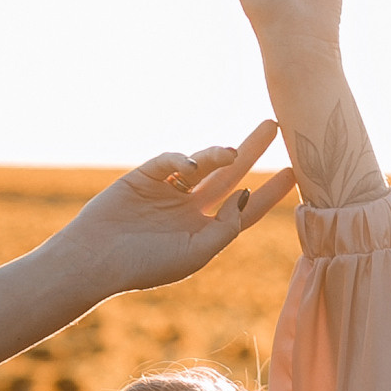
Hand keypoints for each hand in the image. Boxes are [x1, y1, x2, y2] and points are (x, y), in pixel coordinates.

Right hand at [54, 123, 295, 302]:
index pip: (244, 208)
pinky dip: (183, 159)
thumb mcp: (196, 253)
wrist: (96, 259)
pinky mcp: (145, 176)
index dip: (269, 192)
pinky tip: (190, 167)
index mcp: (203, 232)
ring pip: (203, 164)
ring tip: (234, 152)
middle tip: (274, 125)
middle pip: (229, 175)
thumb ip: (226, 227)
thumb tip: (246, 194)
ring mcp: (167, 191)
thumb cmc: (146, 265)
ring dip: (220, 155)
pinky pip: (172, 160)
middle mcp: (189, 209)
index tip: (294, 172)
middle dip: (252, 151)